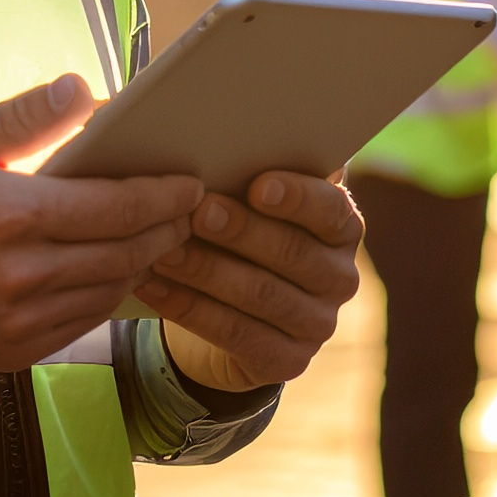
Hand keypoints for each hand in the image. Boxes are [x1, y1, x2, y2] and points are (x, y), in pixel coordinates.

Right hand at [0, 74, 202, 370]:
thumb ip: (24, 117)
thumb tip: (82, 89)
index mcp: (12, 214)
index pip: (115, 205)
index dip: (163, 194)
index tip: (189, 182)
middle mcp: (21, 274)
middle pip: (124, 252)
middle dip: (166, 229)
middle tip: (189, 210)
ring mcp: (17, 321)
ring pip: (109, 292)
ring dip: (142, 265)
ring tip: (159, 238)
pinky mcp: (11, 352)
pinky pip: (81, 324)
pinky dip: (106, 297)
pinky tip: (113, 272)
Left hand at [136, 172, 362, 391]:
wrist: (229, 312)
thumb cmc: (237, 235)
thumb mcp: (248, 203)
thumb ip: (247, 174)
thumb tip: (209, 134)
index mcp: (342, 227)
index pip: (331, 210)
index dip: (297, 198)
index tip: (258, 186)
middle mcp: (340, 277)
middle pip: (293, 252)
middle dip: (241, 231)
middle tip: (197, 212)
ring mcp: (318, 324)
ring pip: (261, 294)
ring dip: (207, 270)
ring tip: (164, 250)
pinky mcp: (287, 361)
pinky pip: (236, 334)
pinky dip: (190, 309)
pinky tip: (154, 288)